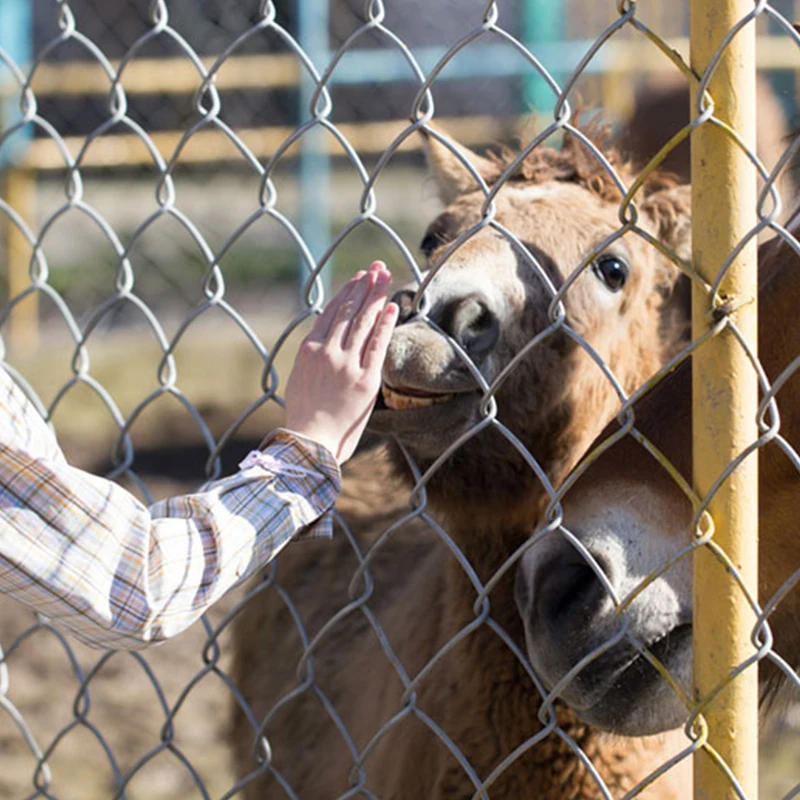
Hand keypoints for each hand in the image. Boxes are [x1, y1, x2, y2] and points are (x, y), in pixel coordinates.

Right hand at [284, 261, 397, 463]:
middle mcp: (327, 352)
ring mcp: (346, 364)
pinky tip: (392, 307)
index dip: (347, 292)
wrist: (310, 442)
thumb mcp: (299, 379)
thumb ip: (313, 358)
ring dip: (376, 297)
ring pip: (363, 323)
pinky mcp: (365, 379)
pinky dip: (385, 324)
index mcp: (309, 351)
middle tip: (377, 268)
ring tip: (385, 277)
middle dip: (365, 286)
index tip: (358, 278)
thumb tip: (322, 343)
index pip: (330, 313)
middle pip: (349, 311)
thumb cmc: (303, 417)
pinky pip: (377, 345)